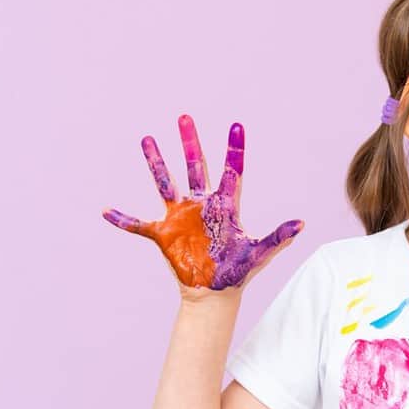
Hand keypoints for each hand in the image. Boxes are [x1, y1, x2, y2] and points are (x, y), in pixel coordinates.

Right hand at [102, 114, 303, 292]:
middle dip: (190, 142)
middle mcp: (201, 204)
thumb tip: (302, 224)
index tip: (237, 125)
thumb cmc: (238, 271)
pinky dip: (121, 219)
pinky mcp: (163, 234)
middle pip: (195, 166)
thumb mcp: (259, 253)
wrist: (214, 292)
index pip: (232, 171)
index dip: (234, 148)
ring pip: (165, 182)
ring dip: (156, 162)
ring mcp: (180, 216)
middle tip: (185, 116)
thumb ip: (278, 237)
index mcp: (225, 206)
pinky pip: (137, 224)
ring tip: (147, 138)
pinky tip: (105, 210)